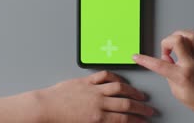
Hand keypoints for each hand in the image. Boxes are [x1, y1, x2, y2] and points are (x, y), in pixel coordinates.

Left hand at [36, 70, 153, 122]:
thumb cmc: (60, 121)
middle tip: (149, 110)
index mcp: (97, 118)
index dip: (137, 121)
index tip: (144, 121)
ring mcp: (92, 90)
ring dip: (132, 91)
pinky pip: (104, 76)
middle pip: (125, 104)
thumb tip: (114, 122)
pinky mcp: (85, 81)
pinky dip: (114, 77)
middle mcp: (98, 103)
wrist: (44, 108)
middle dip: (141, 108)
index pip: (123, 119)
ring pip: (119, 88)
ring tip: (139, 95)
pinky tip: (120, 80)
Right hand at [133, 30, 193, 121]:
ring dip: (179, 36)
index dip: (144, 60)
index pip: (158, 64)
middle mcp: (192, 64)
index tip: (137, 57)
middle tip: (166, 51)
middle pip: (176, 40)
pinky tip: (188, 44)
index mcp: (182, 76)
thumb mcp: (177, 92)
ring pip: (190, 35)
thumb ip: (168, 74)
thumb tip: (166, 60)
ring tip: (176, 45)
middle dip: (166, 42)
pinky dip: (191, 37)